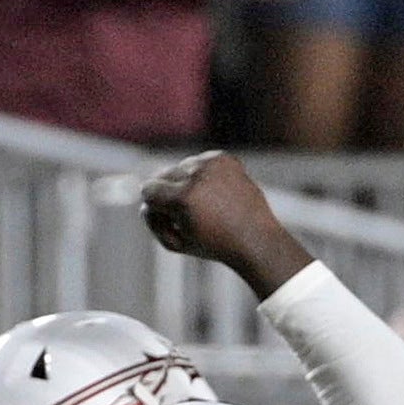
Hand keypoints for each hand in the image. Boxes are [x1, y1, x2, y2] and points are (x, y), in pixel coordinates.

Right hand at [141, 151, 309, 296]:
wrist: (258, 241)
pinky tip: (217, 192)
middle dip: (171, 194)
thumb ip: (151, 218)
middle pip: (163, 175)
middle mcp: (197, 176)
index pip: (147, 190)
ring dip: (187, 183)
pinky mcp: (225, 159)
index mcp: (183, 197)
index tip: (173, 220)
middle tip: (194, 214)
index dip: (158, 208)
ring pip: (181, 167)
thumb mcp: (175, 241)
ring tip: (208, 205)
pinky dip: (204, 175)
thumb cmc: (215, 245)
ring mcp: (213, 164)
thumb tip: (145, 194)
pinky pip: (200, 162)